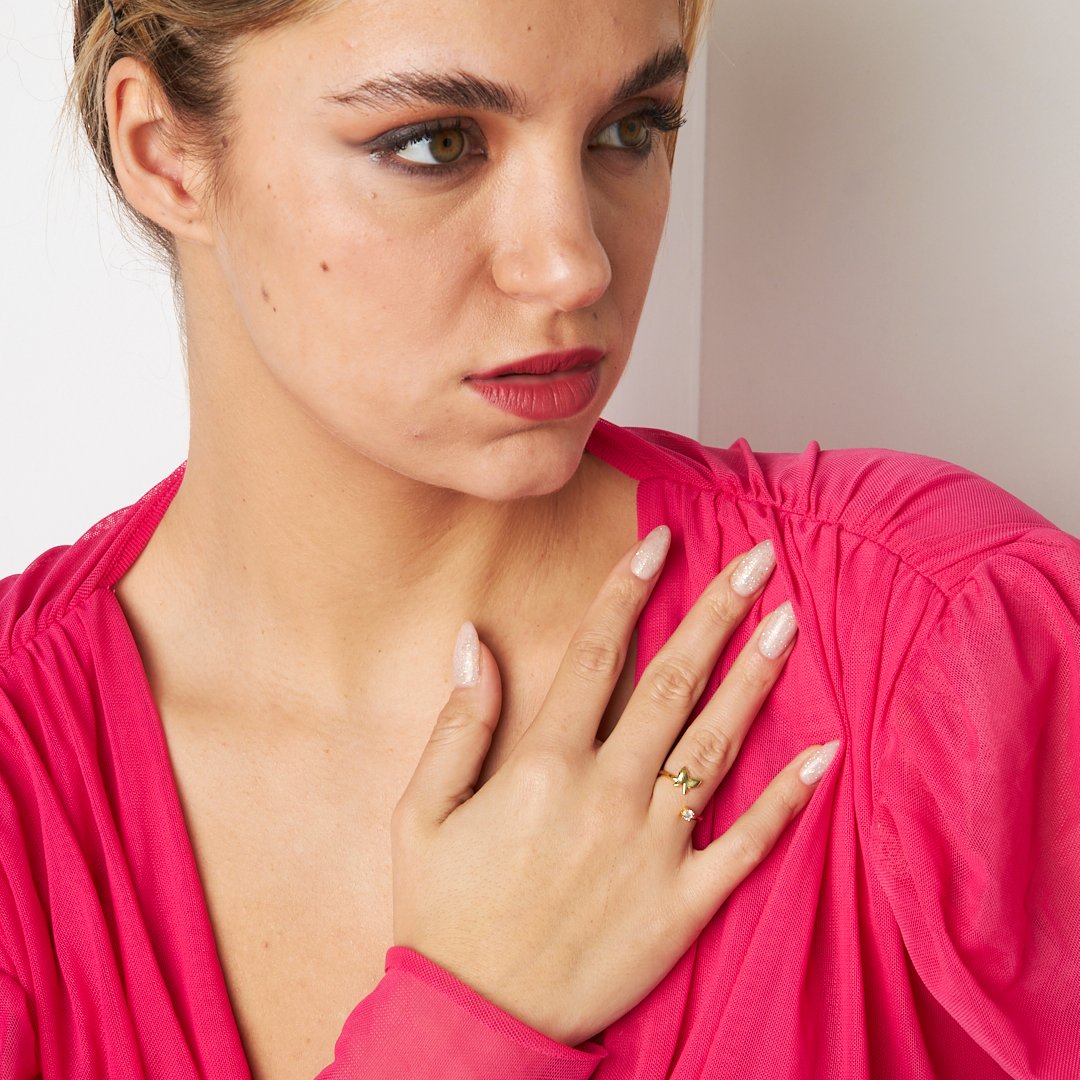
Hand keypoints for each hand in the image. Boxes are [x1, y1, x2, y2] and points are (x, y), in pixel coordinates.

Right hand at [391, 527, 835, 1046]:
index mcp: (542, 765)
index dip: (628, 590)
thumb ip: (457, 721)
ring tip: (791, 620)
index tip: (661, 541)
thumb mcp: (420, 814)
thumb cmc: (444, 913)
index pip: (596, 654)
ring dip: (757, 678)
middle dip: (716, 612)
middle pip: (671, 682)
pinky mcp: (684, 905)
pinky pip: (749, 843)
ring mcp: (652, 849)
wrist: (477, 1023)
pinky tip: (826, 750)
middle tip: (759, 557)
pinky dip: (790, 797)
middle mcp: (606, 794)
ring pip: (716, 745)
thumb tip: (473, 638)